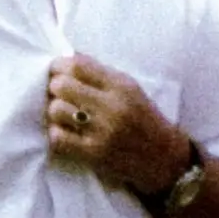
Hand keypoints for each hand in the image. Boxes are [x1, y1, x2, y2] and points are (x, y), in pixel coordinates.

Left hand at [45, 56, 188, 196]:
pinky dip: (57, 134)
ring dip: (55, 112)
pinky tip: (67, 134)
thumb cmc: (144, 120)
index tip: (57, 72)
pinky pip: (58, 137)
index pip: (77, 65)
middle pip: (62, 85)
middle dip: (55, 88)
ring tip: (64, 116)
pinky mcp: (94, 154)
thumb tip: (67, 59)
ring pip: (56, 110)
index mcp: (121, 86)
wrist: (164, 158)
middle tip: (59, 95)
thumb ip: (101, 76)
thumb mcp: (131, 90)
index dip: (59, 66)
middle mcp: (112, 106)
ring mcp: (102, 131)